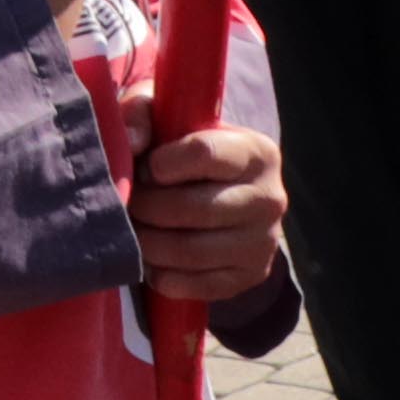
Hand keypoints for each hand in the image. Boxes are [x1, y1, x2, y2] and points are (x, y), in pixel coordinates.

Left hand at [128, 123, 285, 303]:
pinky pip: (198, 286)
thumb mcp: (164, 116)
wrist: (216, 193)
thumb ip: (141, 113)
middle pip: (193, 208)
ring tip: (132, 229)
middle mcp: (270, 198)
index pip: (204, 154)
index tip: (145, 167)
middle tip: (128, 203)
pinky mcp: (252, 276)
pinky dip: (163, 276)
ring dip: (148, 243)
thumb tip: (130, 142)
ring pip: (191, 251)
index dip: (161, 163)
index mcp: (256, 151)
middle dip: (146, 207)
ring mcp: (264, 242)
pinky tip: (150, 259)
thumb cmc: (183, 148)